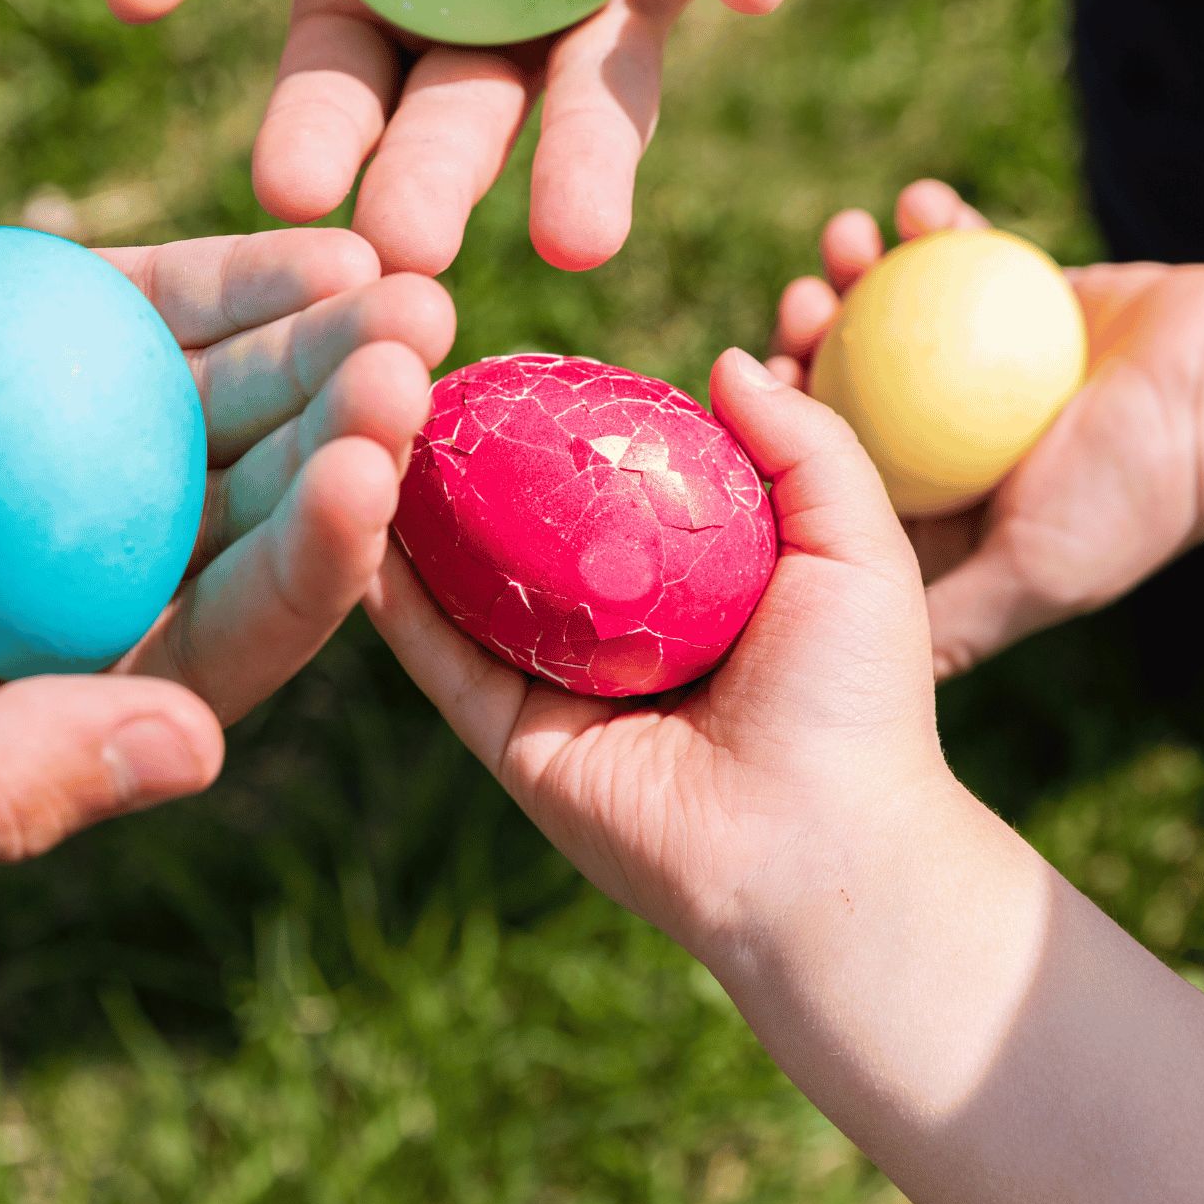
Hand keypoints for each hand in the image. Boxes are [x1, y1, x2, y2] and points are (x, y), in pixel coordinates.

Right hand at [97, 0, 793, 274]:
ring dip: (596, 153)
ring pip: (609, 79)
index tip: (292, 194)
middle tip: (412, 254)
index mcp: (379, 13)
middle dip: (442, 186)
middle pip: (474, 118)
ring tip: (580, 233)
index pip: (343, 96)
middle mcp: (498, 22)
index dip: (317, 144)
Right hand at [364, 347, 953, 961]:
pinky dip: (391, 593)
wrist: (819, 846)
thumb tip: (726, 359)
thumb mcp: (855, 545)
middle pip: (527, 530)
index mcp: (698, 586)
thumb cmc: (853, 697)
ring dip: (415, 510)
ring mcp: (556, 685)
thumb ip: (804, 446)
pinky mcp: (509, 736)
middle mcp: (618, 632)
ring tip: (364, 423)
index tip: (523, 358)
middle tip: (420, 378)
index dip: (571, 424)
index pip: (616, 485)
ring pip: (466, 584)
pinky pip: (440, 655)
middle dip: (475, 460)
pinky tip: (348, 516)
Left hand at [769, 181, 1203, 677]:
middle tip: (807, 298)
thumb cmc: (1137, 495)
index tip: (765, 377)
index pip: (833, 462)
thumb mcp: (1031, 574)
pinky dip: (935, 226)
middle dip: (814, 332)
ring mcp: (984, 363)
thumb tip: (842, 667)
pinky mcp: (1020, 296)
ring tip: (851, 241)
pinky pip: (961, 252)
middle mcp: (953, 436)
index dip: (785, 421)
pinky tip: (917, 203)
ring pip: (894, 308)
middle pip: (851, 375)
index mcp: (939, 502)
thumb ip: (950, 617)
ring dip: (860, 268)